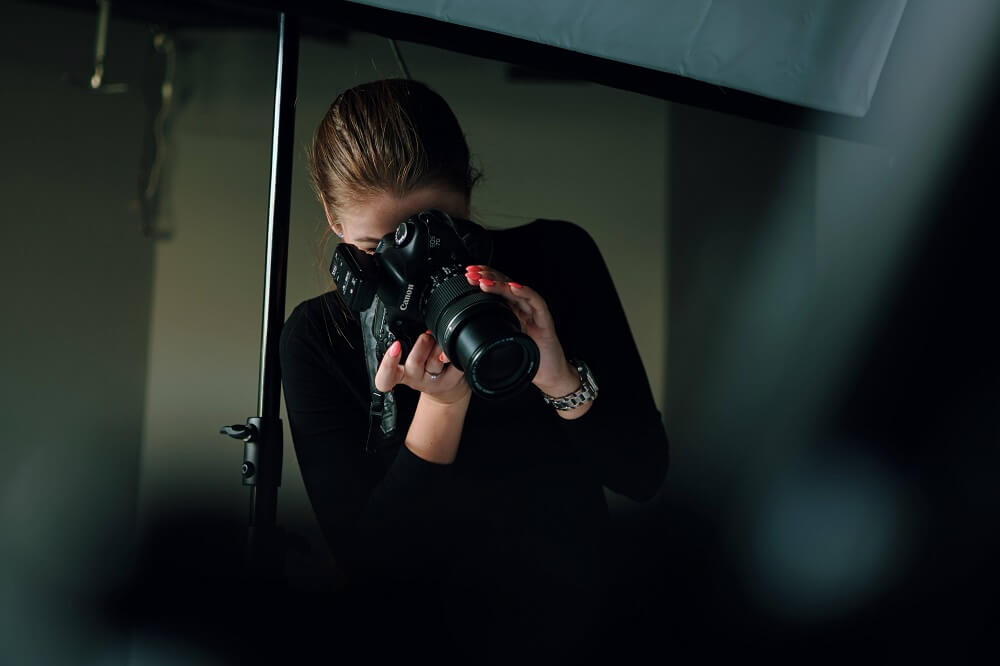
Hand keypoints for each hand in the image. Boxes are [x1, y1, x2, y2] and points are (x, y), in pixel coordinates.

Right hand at [374, 330, 469, 404]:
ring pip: (436, 360)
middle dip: (422, 343)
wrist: (444, 386)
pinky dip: (452, 351)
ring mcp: (432, 382)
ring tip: (439, 340)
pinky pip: (453, 362)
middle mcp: (414, 380)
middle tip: (426, 336)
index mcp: (399, 374)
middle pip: (415, 362)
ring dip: (438, 344)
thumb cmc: (424, 366)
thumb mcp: (409, 357)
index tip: (395, 346)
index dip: (388, 362)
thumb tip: (420, 327)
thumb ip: (408, 344)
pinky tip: (451, 349)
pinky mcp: (449, 381)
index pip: (386, 377)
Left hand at [464, 265, 579, 396]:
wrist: (549, 374)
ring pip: (517, 290)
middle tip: (471, 274)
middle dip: (487, 276)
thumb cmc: (526, 359)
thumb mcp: (497, 349)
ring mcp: (533, 312)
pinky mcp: (545, 320)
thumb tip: (448, 351)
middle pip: (504, 284)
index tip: (467, 274)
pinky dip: (525, 293)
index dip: (482, 278)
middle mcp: (521, 308)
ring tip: (484, 280)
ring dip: (501, 283)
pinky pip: (536, 302)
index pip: (496, 288)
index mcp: (510, 311)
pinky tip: (513, 288)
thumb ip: (477, 345)